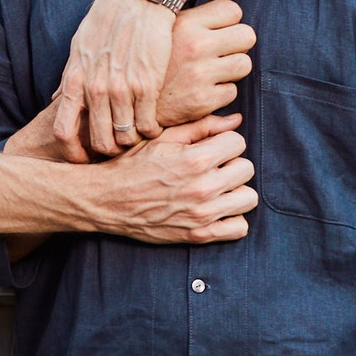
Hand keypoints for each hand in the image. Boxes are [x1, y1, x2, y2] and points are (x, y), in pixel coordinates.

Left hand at [54, 0, 177, 156]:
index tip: (83, 159)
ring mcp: (122, 89)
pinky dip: (152, 131)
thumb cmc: (108, 19)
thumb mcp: (78, 46)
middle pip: (98, 142)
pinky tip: (155, 126)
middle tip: (118, 151)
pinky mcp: (148, 85)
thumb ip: (70, 76)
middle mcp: (95, 88)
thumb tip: (55, 98)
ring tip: (138, 138)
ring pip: (125, 137)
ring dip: (132, 143)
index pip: (63, 131)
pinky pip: (148, 125)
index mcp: (74, 79)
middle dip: (108, 153)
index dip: (72, 153)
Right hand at [86, 112, 255, 242]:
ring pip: (248, 198)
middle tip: (213, 168)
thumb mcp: (163, 138)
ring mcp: (202, 214)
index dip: (225, 143)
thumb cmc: (133, 165)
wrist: (106, 200)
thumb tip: (236, 119)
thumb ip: (202, 127)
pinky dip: (233, 219)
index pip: (238, 143)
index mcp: (195, 159)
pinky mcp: (198, 235)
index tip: (212, 148)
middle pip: (246, 169)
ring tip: (217, 188)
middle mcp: (202, 187)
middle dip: (232, 164)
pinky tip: (217, 209)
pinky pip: (239, 228)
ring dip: (235, 191)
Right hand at [156, 0, 254, 127]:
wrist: (132, 104)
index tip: (219, 32)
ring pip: (244, 64)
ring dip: (231, 70)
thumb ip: (195, 19)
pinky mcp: (203, 100)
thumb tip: (227, 11)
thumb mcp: (167, 31)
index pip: (233, 11)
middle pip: (247, 36)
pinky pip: (232, 92)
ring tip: (212, 72)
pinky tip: (202, 91)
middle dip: (237, 45)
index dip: (229, 22)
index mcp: (187, 23)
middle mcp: (195, 45)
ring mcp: (200, 74)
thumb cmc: (154, 62)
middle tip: (222, 53)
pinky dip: (220, 94)